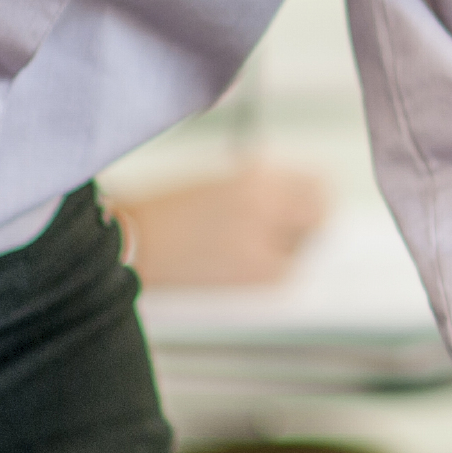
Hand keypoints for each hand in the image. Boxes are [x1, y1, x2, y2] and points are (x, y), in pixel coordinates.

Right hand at [113, 164, 331, 291]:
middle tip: (286, 230)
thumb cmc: (169, 211)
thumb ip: (267, 188)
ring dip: (285, 249)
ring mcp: (262, 243)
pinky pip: (280, 275)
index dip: (314, 198)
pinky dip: (268, 270)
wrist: (133, 241)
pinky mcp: (251, 276)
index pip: (318, 186)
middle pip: (317, 218)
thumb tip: (305, 202)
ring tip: (246, 245)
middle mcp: (266, 207)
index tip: (306, 205)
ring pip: (299, 250)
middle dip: (305, 224)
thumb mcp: (224, 182)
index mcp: (258, 176)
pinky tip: (238, 262)